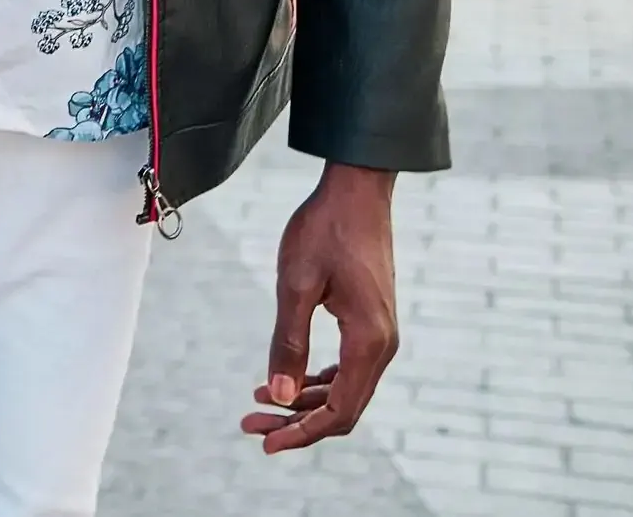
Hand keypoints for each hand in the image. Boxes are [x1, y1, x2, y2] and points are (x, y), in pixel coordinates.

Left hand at [244, 162, 400, 452]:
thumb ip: (287, 342)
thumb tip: (277, 395)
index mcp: (368, 342)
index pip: (339, 412)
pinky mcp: (370, 322)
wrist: (355, 191)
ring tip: (257, 402)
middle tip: (250, 424)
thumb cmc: (324, 230)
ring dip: (302, 401)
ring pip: (344, 389)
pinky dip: (315, 379)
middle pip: (343, 407)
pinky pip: (346, 367)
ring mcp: (379, 335)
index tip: (264, 442)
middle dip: (296, 421)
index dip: (302, 433)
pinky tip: (284, 378)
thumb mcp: (295, 285)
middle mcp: (382, 346)